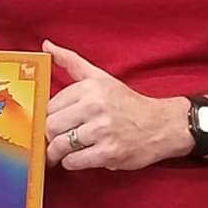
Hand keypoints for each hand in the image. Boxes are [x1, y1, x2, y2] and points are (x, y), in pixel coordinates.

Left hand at [43, 40, 191, 171]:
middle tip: (55, 139)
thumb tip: (46, 45)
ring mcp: (102, 130)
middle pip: (51, 126)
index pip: (50, 106)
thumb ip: (72, 62)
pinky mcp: (108, 152)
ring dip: (58, 152)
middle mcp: (95, 106)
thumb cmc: (127, 103)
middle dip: (50, 136)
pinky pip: (73, 161)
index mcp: (90, 87)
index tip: (52, 122)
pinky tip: (79, 156)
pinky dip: (71, 162)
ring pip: (60, 145)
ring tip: (63, 151)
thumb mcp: (100, 77)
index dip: (48, 117)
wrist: (161, 125)